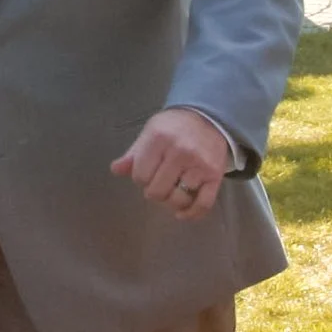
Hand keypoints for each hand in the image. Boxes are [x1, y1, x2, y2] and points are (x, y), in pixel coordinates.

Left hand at [112, 108, 228, 220]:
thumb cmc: (173, 127)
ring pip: (178, 199)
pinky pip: (203, 204)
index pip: (140, 176)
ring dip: (172, 202)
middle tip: (160, 182)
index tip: (147, 172)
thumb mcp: (150, 133)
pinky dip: (191, 214)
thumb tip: (115, 170)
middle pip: (158, 192)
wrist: (208, 117)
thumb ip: (133, 154)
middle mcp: (180, 152)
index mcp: (159, 139)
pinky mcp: (215, 175)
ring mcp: (199, 164)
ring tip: (172, 192)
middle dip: (155, 192)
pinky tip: (182, 213)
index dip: (140, 179)